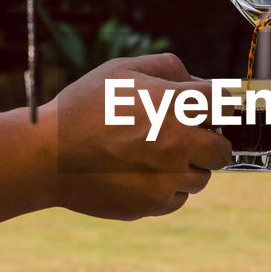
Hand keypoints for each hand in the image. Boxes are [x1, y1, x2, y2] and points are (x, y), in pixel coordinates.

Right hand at [46, 53, 231, 219]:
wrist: (47, 156)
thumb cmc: (82, 108)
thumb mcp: (121, 70)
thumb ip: (165, 68)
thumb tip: (196, 81)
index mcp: (174, 104)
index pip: (223, 104)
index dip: (215, 105)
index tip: (207, 110)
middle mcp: (178, 142)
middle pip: (222, 150)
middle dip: (210, 143)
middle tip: (189, 139)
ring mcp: (167, 177)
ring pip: (201, 178)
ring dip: (187, 168)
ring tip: (154, 157)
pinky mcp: (152, 203)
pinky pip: (176, 199)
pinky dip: (166, 189)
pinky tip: (140, 175)